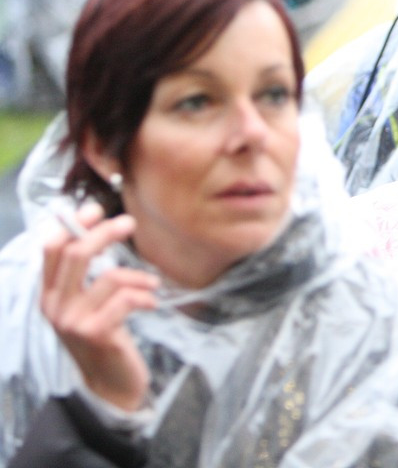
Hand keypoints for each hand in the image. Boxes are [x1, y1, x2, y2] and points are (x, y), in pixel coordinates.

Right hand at [40, 203, 159, 411]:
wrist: (110, 384)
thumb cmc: (104, 336)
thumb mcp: (86, 305)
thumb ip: (86, 276)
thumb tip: (100, 230)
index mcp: (49, 294)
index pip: (51, 249)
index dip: (73, 225)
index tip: (96, 209)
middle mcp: (55, 306)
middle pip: (76, 253)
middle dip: (105, 232)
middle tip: (129, 223)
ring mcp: (74, 321)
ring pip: (109, 276)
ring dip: (138, 276)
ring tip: (151, 284)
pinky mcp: (97, 333)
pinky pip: (125, 298)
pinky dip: (145, 296)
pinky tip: (151, 303)